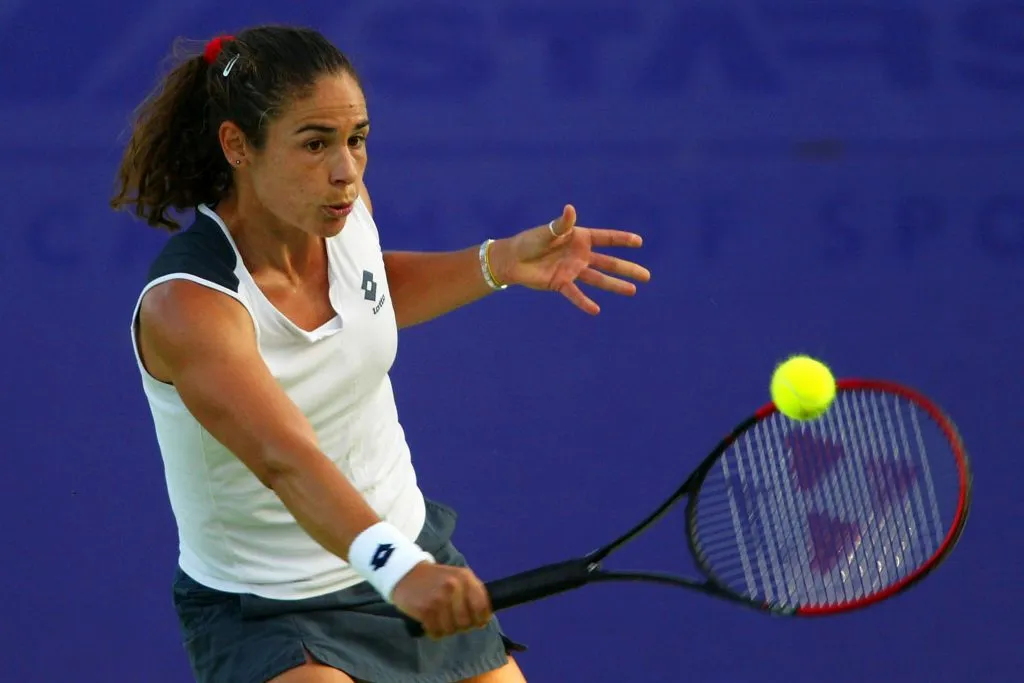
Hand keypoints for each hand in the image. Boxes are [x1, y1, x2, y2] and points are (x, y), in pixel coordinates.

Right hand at [391, 561, 492, 639]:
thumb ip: (472, 592)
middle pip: (466, 622)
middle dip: (461, 625)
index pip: (482, 607)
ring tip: (440, 620)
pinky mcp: (425, 610)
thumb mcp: (457, 577)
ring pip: (452, 629)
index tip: (475, 622)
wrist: (406, 573)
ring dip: (446, 629)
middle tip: (452, 620)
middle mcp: (454, 587)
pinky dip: (434, 632)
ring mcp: (439, 598)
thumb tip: (485, 616)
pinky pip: (436, 632)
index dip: (480, 619)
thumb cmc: (435, 578)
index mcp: (465, 577)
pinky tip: (430, 623)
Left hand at [491, 204, 650, 314]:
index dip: (622, 240)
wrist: (513, 259)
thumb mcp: (546, 232)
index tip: (639, 242)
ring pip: (598, 279)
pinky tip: (595, 310)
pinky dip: (584, 302)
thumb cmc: (530, 241)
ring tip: (633, 291)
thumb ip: (561, 225)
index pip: (606, 239)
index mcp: (580, 238)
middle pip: (609, 262)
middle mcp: (580, 255)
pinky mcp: (562, 283)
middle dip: (628, 269)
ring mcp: (573, 270)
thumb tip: (570, 209)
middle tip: (647, 276)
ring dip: (615, 286)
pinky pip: (575, 294)